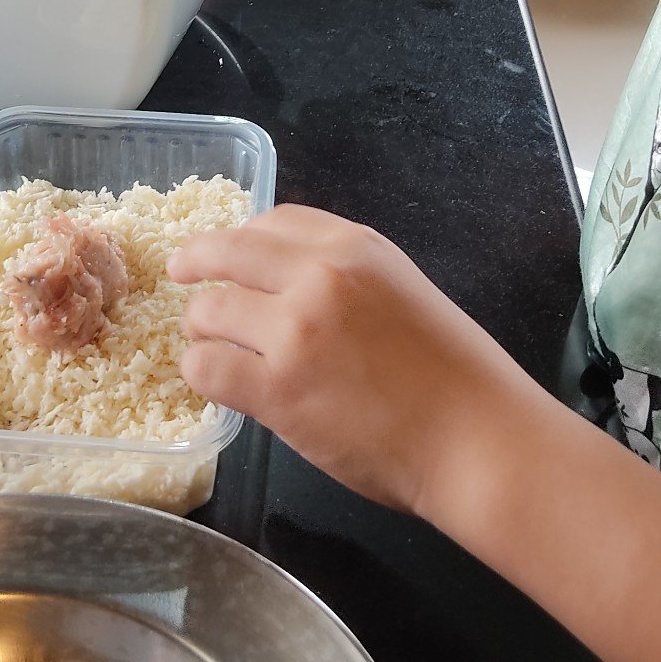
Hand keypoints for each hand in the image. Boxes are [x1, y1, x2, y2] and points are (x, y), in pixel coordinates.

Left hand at [170, 206, 538, 514]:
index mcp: (356, 247)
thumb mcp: (404, 294)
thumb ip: (347, 280)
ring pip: (208, 312)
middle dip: (195, 261)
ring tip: (210, 349)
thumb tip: (290, 287)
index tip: (226, 253)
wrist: (478, 441)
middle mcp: (320, 276)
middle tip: (181, 275)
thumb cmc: (456, 379)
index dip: (241, 236)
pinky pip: (207, 369)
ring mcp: (295, 331)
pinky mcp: (279, 389)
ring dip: (201, 331)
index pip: (275, 220)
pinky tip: (218, 388)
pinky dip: (202, 376)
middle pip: (227, 251)